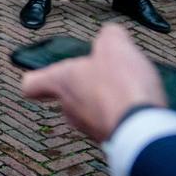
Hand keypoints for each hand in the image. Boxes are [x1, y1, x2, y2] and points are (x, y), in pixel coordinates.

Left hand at [20, 23, 166, 141]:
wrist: (143, 128)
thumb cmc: (120, 87)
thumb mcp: (114, 45)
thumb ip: (109, 36)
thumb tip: (111, 35)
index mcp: (61, 82)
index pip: (32, 84)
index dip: (37, 79)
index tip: (41, 75)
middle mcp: (71, 109)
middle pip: (67, 97)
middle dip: (85, 86)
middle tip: (104, 75)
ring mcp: (92, 128)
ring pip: (92, 112)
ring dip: (107, 101)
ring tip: (129, 89)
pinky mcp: (114, 141)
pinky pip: (115, 124)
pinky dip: (125, 116)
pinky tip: (141, 106)